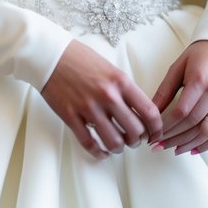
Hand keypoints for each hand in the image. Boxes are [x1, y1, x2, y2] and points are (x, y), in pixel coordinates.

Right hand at [41, 39, 162, 160]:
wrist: (50, 55)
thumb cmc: (80, 59)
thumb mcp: (111, 69)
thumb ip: (125, 90)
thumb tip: (137, 112)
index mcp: (121, 82)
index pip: (149, 112)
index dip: (156, 128)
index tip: (155, 134)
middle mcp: (108, 96)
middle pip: (134, 131)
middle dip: (137, 140)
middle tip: (134, 139)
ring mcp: (88, 108)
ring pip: (114, 141)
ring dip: (119, 148)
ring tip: (117, 145)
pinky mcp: (71, 116)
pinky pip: (89, 143)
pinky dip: (98, 152)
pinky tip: (102, 151)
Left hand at [150, 39, 207, 156]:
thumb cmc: (198, 55)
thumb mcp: (177, 67)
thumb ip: (164, 91)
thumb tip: (149, 112)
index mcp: (200, 80)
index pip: (181, 111)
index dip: (166, 127)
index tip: (154, 134)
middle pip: (193, 123)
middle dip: (173, 137)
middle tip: (158, 145)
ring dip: (189, 144)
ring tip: (173, 149)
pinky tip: (193, 149)